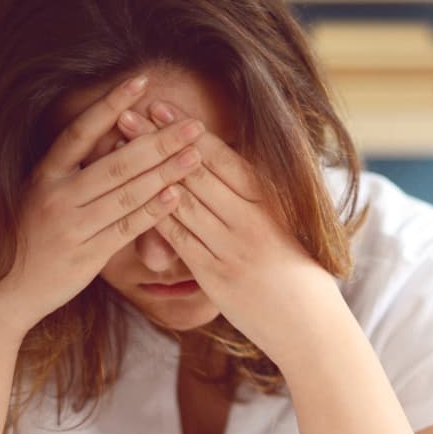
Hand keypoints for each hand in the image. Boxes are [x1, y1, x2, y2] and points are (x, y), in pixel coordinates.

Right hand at [0, 73, 207, 333]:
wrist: (3, 294)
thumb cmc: (29, 239)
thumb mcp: (41, 196)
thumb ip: (74, 170)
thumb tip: (118, 138)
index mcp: (43, 175)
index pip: (80, 131)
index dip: (110, 104)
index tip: (140, 81)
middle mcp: (55, 196)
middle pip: (115, 162)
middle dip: (158, 141)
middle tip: (193, 124)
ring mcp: (70, 226)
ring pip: (126, 194)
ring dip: (165, 172)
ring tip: (195, 155)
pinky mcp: (85, 256)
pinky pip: (126, 228)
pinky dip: (153, 211)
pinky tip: (176, 195)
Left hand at [115, 107, 343, 363]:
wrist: (311, 326)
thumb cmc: (302, 273)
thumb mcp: (291, 224)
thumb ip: (261, 197)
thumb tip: (232, 162)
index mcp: (272, 202)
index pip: (223, 158)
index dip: (189, 131)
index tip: (162, 107)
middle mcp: (251, 220)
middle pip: (196, 172)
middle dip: (158, 141)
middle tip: (127, 113)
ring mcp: (232, 248)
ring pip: (182, 202)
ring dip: (147, 172)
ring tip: (121, 149)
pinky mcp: (215, 276)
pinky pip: (178, 239)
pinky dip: (154, 215)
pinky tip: (130, 197)